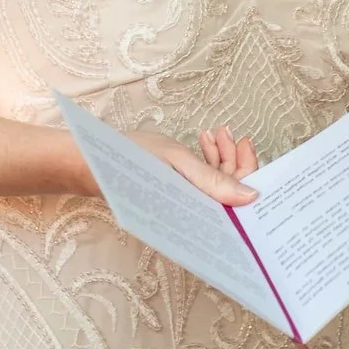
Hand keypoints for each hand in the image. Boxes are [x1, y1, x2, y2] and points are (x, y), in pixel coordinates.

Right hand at [101, 128, 259, 205]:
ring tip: (213, 133)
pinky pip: (201, 184)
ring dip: (220, 157)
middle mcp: (193, 215)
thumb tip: (252, 198)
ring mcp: (187, 205)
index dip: (246, 170)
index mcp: (195, 212)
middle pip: (229, 192)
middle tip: (226, 133)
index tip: (245, 142)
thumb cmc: (133, 158)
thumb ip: (214, 180)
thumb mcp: (177, 161)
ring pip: (215, 185)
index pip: (237, 200)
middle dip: (232, 160)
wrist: (96, 162)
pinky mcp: (180, 197)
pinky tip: (203, 141)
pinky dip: (206, 162)